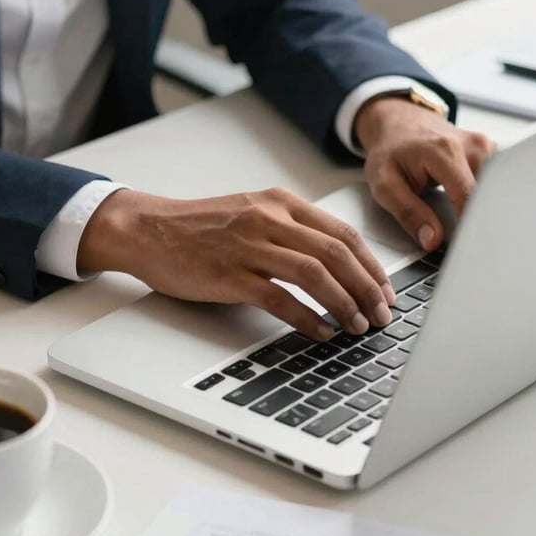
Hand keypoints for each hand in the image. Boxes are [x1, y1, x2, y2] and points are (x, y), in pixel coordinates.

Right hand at [77, 187, 396, 339]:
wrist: (149, 229)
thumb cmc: (200, 226)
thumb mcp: (252, 213)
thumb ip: (290, 230)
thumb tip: (336, 265)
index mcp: (280, 203)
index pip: (342, 234)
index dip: (372, 266)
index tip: (386, 290)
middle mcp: (269, 220)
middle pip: (336, 254)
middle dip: (367, 289)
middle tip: (382, 315)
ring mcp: (248, 246)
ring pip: (315, 274)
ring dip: (344, 304)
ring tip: (358, 326)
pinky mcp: (229, 274)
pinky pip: (280, 298)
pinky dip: (307, 318)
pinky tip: (321, 332)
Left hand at [355, 97, 495, 249]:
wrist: (397, 124)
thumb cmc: (389, 152)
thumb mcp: (384, 185)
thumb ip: (408, 213)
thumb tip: (432, 239)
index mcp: (445, 151)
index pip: (470, 198)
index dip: (470, 227)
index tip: (467, 248)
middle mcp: (472, 145)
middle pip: (490, 194)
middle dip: (481, 220)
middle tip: (469, 241)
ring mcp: (486, 146)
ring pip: (498, 190)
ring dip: (485, 209)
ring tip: (468, 220)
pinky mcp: (492, 152)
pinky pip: (497, 182)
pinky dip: (487, 198)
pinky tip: (474, 206)